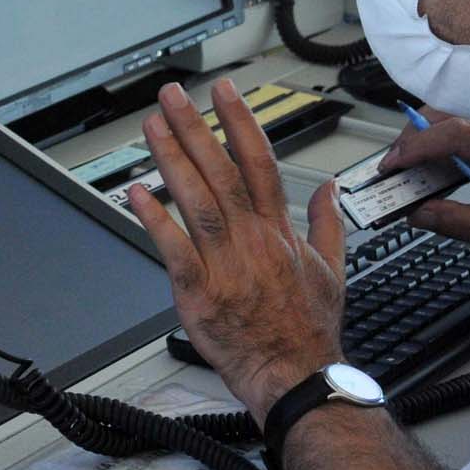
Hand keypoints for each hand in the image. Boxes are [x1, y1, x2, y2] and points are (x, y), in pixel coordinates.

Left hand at [124, 78, 345, 421]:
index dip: (240, 123)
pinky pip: (174, 250)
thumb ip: (329, 222)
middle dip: (195, 128)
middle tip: (172, 96)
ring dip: (172, 160)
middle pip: (221, 172)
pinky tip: (136, 193)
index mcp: (280, 231)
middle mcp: (252, 240)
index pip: (260, 162)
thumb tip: (331, 188)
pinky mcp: (200, 293)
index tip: (224, 93)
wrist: (297, 377)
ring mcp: (226, 265)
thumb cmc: (309, 330)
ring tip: (153, 127)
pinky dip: (155, 220)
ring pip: (197, 201)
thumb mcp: (333, 269)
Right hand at [382, 114, 469, 259]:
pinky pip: (458, 130)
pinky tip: (423, 167)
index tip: (394, 164)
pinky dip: (435, 146)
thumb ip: (457, 222)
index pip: (459, 133)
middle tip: (389, 168)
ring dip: (421, 141)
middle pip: (449, 118)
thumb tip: (417, 213)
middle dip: (412, 140)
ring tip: (401, 170)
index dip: (420, 146)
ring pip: (450, 119)